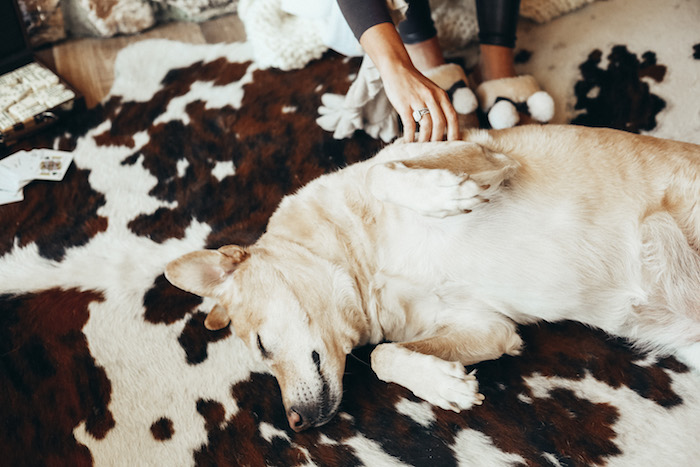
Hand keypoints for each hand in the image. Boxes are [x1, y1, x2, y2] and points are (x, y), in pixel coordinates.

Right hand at [359, 23, 458, 142]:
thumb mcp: (432, 90)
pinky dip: (410, 137)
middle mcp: (432, 97)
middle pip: (440, 124)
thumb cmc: (415, 83)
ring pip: (426, 126)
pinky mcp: (404, 104)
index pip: (452, 117)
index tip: (453, 145)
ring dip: (424, 140)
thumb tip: (445, 126)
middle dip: (438, 139)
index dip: (454, 132)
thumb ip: (439, 104)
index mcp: (441, 95)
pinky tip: (408, 143)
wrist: (397, 68)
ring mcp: (418, 100)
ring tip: (421, 147)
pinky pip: (409, 125)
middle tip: (434, 149)